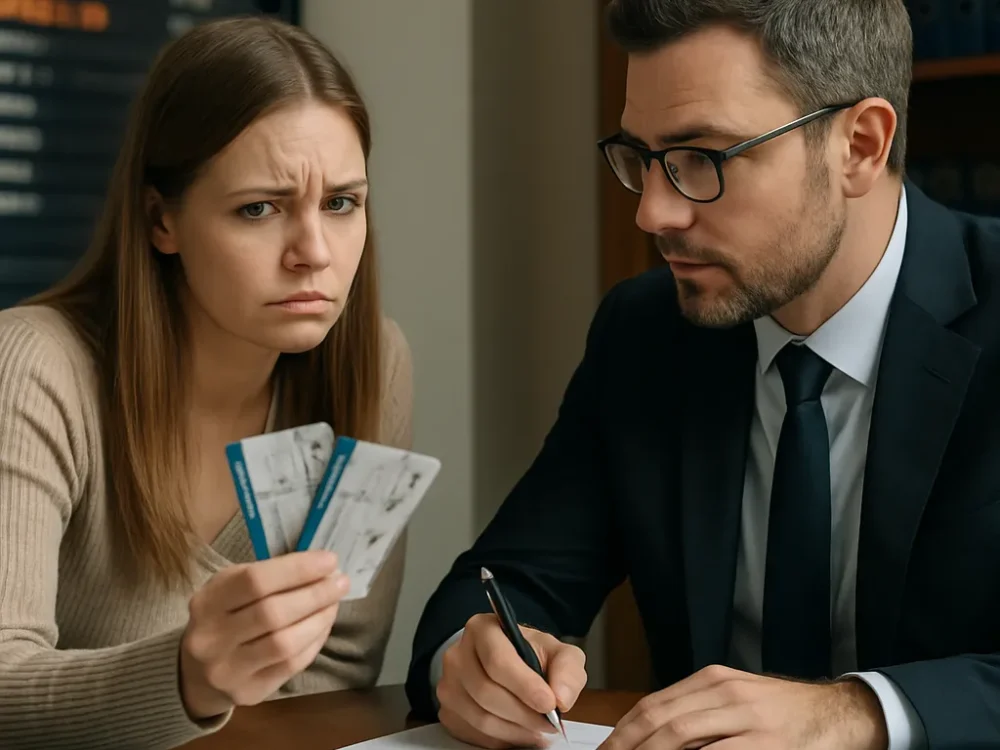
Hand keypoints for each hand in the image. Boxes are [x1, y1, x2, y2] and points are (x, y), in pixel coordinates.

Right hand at [179, 550, 348, 719]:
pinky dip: (315, 641)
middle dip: (315, 594)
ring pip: (285, 643)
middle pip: (272, 614)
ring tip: (334, 602)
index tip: (329, 561)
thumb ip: (269, 576)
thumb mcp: (231, 589)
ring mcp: (228, 670)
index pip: (254, 581)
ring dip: (319, 619)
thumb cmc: (224, 617)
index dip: (297, 569)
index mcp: (207, 602)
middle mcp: (211, 639)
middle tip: (340, 582)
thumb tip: (321, 567)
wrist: (196, 673)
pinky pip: (292, 665)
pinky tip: (324, 625)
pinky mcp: (249, 692)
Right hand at [436, 613, 587, 748]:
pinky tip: (519, 731)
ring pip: (480, 717)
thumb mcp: (556, 652)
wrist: (503, 662)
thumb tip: (561, 697)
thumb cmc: (529, 655)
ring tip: (537, 729)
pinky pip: (474, 733)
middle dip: (523, 714)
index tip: (549, 704)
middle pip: (486, 692)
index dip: (525, 686)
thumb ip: (567, 668)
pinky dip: (501, 739)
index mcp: (483, 629)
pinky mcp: (447, 710)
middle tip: (549, 723)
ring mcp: (448, 683)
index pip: (498, 660)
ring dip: (515, 730)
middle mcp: (458, 654)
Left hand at [598, 665, 887, 749]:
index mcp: (712, 680)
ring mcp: (746, 719)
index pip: (654, 704)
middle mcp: (725, 693)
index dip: (624, 731)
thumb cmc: (780, 711)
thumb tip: (649, 737)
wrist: (837, 713)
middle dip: (630, 745)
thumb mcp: (734, 699)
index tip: (606, 749)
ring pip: (682, 737)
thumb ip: (696, 712)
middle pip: (662, 721)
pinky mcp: (765, 745)